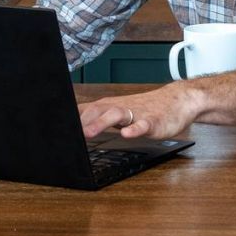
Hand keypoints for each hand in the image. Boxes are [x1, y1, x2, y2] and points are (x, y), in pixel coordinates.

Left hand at [78, 83, 198, 139]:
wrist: (178, 101)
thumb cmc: (147, 109)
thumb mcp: (119, 112)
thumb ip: (99, 118)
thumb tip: (76, 127)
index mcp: (110, 106)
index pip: (85, 110)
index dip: (71, 120)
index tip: (57, 130)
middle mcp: (121, 107)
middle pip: (97, 110)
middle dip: (81, 121)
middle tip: (67, 134)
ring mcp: (137, 114)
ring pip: (116, 115)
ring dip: (101, 123)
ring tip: (89, 133)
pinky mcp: (153, 121)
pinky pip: (143, 125)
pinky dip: (135, 129)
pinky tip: (128, 135)